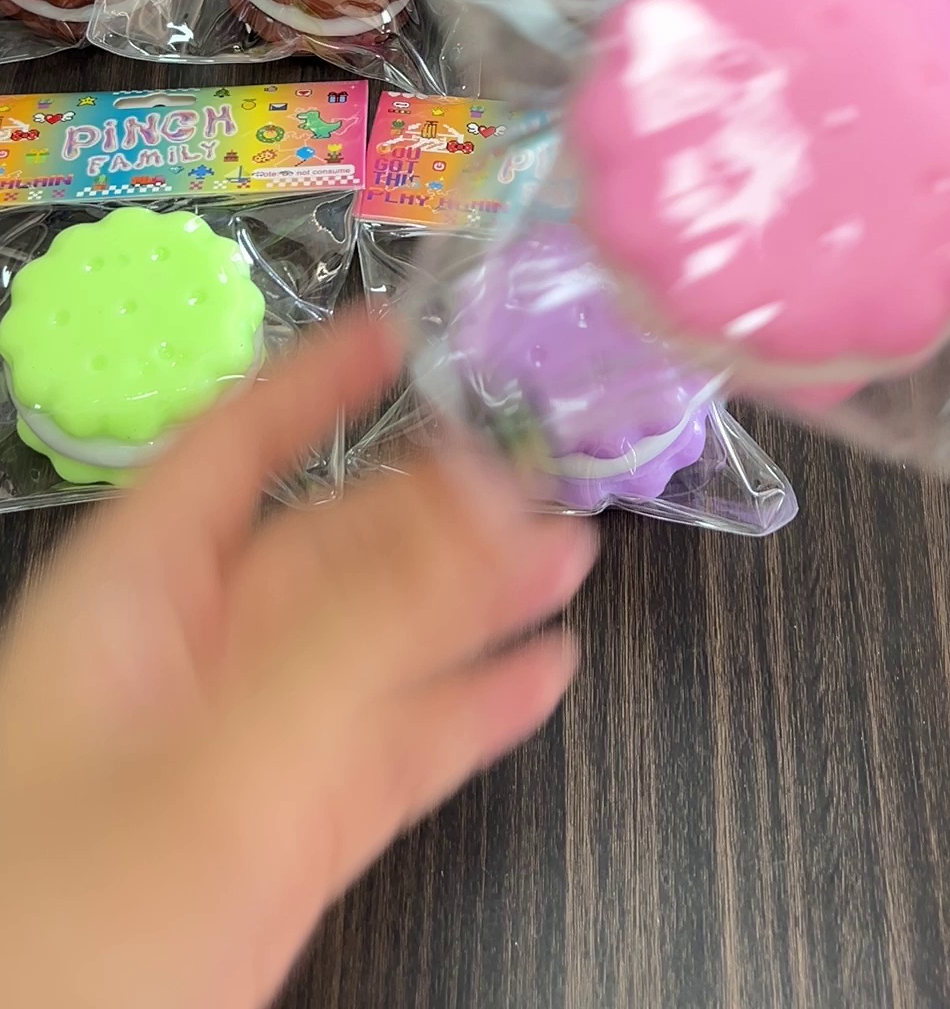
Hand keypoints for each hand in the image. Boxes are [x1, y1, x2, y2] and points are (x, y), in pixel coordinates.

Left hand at [0, 312, 596, 1008]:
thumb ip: (364, 622)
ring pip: (377, 645)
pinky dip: (469, 711)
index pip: (233, 448)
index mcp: (136, 598)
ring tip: (574, 555)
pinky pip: (393, 746)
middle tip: (544, 462)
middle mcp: (193, 658)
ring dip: (477, 599)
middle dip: (438, 500)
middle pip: (329, 542)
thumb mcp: (225, 757)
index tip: (405, 328)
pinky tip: (541, 675)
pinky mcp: (285, 830)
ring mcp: (243, 749)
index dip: (316, 384)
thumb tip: (476, 488)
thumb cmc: (64, 933)